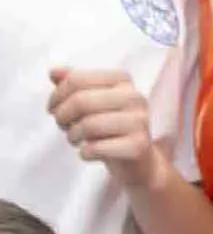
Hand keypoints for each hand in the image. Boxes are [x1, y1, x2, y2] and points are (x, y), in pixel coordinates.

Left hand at [48, 67, 158, 184]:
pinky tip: (87, 152)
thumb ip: (73, 84)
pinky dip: (84, 153)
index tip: (52, 108)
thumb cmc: (109, 127)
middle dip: (62, 115)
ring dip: (72, 135)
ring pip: (88, 125)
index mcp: (121, 79)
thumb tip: (53, 72)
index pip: (77, 79)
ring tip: (74, 139)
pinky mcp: (139, 146)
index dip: (57, 95)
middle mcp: (134, 97)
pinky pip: (97, 148)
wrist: (137, 161)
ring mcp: (139, 121)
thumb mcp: (91, 101)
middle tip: (61, 125)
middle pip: (81, 101)